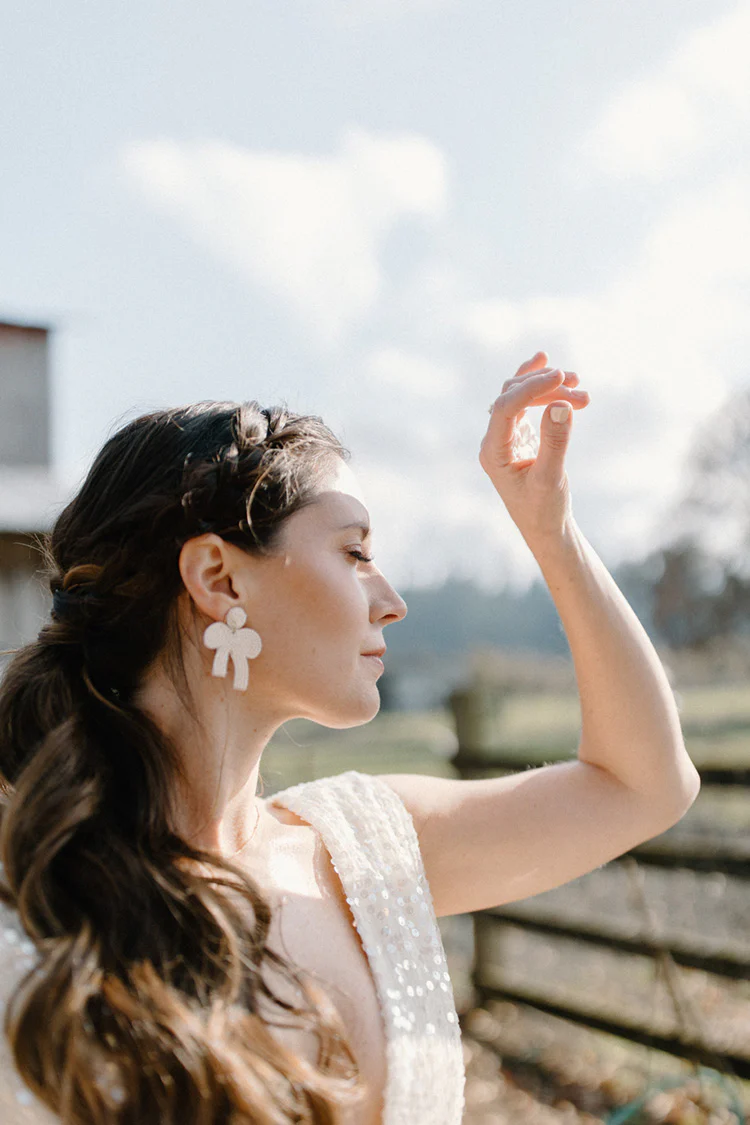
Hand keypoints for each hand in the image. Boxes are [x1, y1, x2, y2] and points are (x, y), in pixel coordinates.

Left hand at [479, 351, 589, 545]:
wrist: (546, 527)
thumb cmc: (545, 509)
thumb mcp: (551, 479)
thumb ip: (555, 443)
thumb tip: (560, 405)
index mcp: (493, 452)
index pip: (505, 408)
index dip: (532, 388)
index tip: (561, 377)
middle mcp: (495, 440)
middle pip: (513, 397)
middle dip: (546, 387)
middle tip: (580, 388)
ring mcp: (506, 435)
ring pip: (520, 396)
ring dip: (550, 388)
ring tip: (582, 389)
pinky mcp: (520, 434)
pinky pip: (526, 402)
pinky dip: (541, 387)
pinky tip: (556, 373)